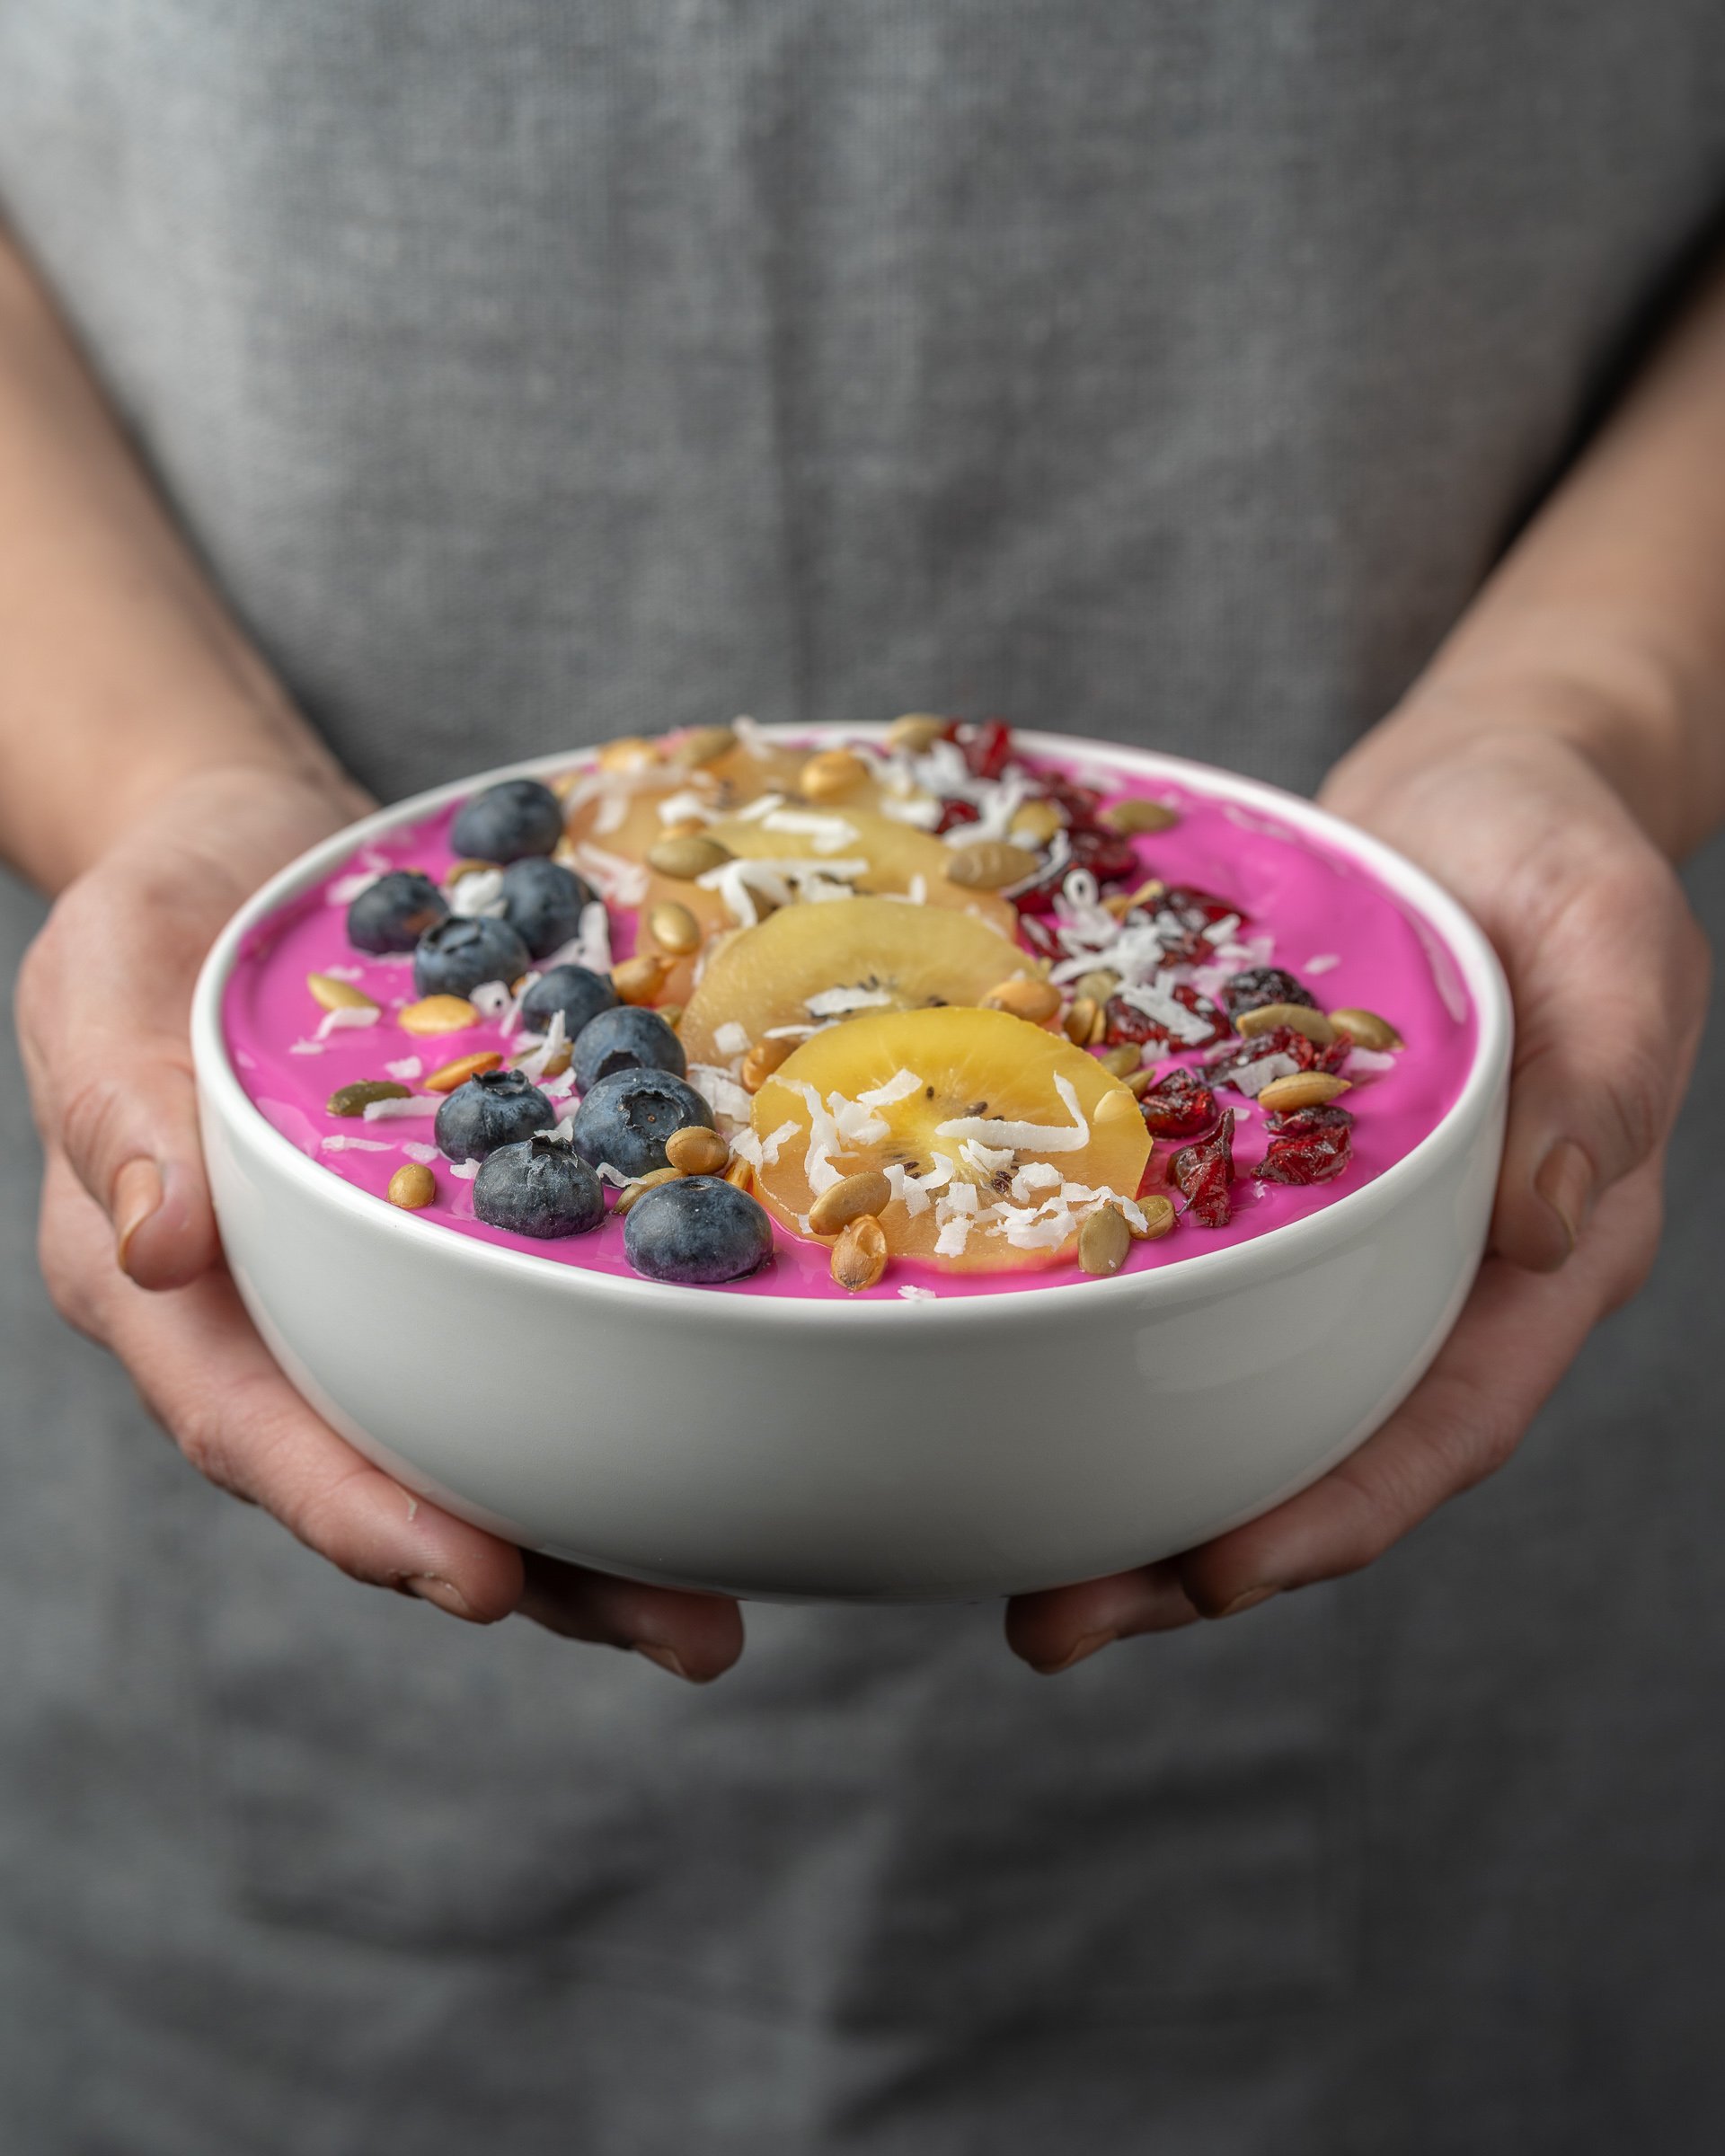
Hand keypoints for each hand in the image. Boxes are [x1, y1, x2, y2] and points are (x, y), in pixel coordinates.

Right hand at [16, 766, 742, 1679]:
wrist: (250, 855)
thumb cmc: (156, 922)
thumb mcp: (101, 988)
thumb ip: (120, 1114)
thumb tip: (159, 1246)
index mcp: (179, 1296)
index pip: (261, 1430)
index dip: (363, 1513)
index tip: (476, 1578)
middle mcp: (290, 1327)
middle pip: (406, 1475)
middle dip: (540, 1573)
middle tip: (685, 1637)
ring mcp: (385, 1296)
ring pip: (492, 1434)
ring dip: (606, 1527)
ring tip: (727, 1603)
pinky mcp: (472, 1245)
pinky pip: (544, 1332)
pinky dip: (625, 1388)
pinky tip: (727, 1426)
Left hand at [1007, 721, 1709, 1670]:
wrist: (1474, 790)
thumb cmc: (1564, 856)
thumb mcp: (1618, 945)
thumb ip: (1608, 1083)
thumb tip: (1550, 1232)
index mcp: (1534, 1258)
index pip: (1444, 1424)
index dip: (1337, 1515)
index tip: (1218, 1580)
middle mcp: (1423, 1274)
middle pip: (1310, 1446)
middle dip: (1190, 1554)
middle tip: (1051, 1626)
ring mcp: (1328, 1235)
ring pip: (1226, 1389)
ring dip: (1122, 1479)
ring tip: (997, 1557)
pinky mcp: (1247, 1178)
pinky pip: (1173, 1279)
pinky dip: (1096, 1341)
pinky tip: (998, 1374)